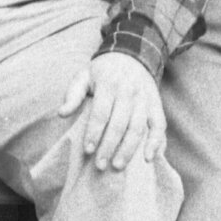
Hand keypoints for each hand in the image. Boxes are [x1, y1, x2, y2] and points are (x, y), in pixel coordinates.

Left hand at [73, 52, 164, 173]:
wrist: (132, 55)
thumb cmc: (102, 71)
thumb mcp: (84, 76)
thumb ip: (72, 94)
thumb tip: (61, 114)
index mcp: (109, 83)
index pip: (101, 112)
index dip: (94, 132)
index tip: (88, 151)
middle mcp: (129, 91)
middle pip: (120, 124)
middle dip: (109, 146)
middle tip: (100, 166)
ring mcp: (145, 99)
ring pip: (138, 127)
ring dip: (129, 149)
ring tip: (118, 166)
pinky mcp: (156, 105)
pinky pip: (159, 125)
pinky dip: (156, 142)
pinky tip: (148, 158)